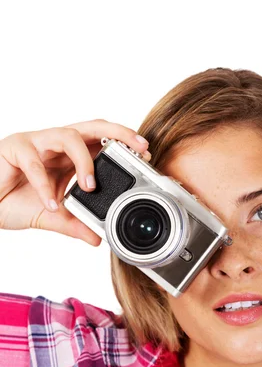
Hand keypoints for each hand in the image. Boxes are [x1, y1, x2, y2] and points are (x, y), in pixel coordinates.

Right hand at [0, 119, 150, 245]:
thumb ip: (74, 225)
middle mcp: (55, 145)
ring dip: (83, 160)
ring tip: (90, 186)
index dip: (123, 143)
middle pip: (92, 127)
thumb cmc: (13, 200)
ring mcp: (36, 143)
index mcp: (68, 157)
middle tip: (138, 147)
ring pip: (67, 135)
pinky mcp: (14, 148)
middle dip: (118, 133)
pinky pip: (34, 161)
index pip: (100, 142)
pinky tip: (50, 203)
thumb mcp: (51, 217)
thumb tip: (97, 239)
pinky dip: (44, 184)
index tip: (144, 153)